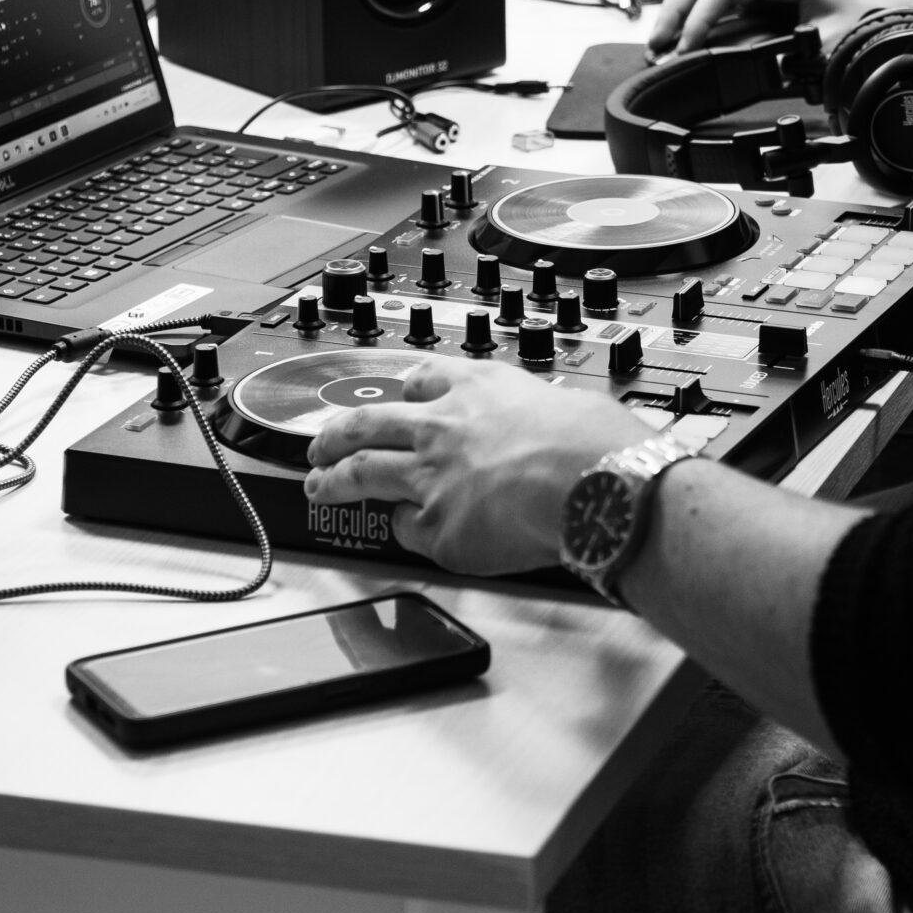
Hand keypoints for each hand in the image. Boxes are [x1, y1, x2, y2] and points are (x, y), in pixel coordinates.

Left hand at [304, 357, 652, 574]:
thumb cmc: (595, 446)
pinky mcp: (436, 527)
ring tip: (317, 484)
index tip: (394, 397)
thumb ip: (540, 416)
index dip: (403, 392)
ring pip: (363, 471)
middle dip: (338, 432)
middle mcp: (443, 427)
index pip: (423, 379)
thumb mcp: (566, 403)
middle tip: (320, 441)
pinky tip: (403, 533)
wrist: (594, 482)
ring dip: (333, 478)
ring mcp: (432, 477)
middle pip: (369, 422)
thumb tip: (558, 429)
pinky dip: (402, 530)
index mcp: (478, 387)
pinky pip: (406, 529)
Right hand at [645, 0, 890, 58]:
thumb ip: (786, 56)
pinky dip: (698, 14)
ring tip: (661, 44)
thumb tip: (743, 70)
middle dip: (675, 8)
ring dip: (681, 9)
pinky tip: (685, 38)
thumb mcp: (829, 43)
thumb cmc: (871, 19)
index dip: (700, 17)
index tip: (686, 48)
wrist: (897, 9)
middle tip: (657, 45)